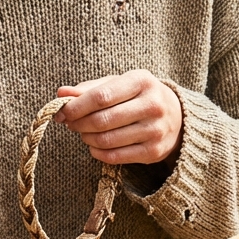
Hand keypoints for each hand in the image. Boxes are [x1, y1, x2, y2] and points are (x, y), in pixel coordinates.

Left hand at [55, 70, 182, 165]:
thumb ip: (89, 88)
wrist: (177, 117)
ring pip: (106, 140)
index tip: (62, 111)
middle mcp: (152, 105)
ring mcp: (155, 130)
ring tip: (84, 132)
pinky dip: (97, 152)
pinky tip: (94, 145)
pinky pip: (114, 157)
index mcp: (142, 81)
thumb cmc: (138, 97)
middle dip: (78, 123)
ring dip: (86, 138)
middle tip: (69, 123)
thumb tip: (61, 93)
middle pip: (102, 120)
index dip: (76, 106)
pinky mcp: (153, 152)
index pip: (101, 97)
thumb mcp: (118, 84)